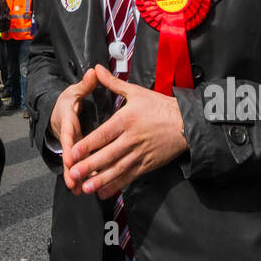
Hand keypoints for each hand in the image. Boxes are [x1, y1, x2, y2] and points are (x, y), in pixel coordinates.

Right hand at [50, 68, 100, 192]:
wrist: (55, 112)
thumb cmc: (66, 102)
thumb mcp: (74, 91)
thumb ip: (85, 85)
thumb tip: (94, 71)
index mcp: (67, 122)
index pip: (68, 135)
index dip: (70, 147)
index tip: (71, 158)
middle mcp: (67, 137)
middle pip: (68, 155)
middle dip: (71, 170)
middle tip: (74, 183)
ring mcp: (70, 147)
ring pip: (72, 164)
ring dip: (75, 177)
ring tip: (79, 190)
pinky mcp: (75, 153)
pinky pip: (78, 165)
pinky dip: (80, 177)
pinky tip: (84, 189)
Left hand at [66, 65, 187, 200]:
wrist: (187, 123)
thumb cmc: (160, 106)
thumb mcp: (136, 92)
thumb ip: (113, 83)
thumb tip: (96, 69)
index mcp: (126, 120)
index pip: (103, 134)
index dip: (87, 145)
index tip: (73, 152)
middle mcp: (131, 139)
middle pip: (108, 155)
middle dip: (90, 166)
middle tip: (74, 174)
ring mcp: (140, 154)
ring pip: (118, 169)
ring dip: (101, 180)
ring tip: (86, 188)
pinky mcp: (147, 165)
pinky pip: (130, 177)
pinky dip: (117, 185)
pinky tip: (104, 192)